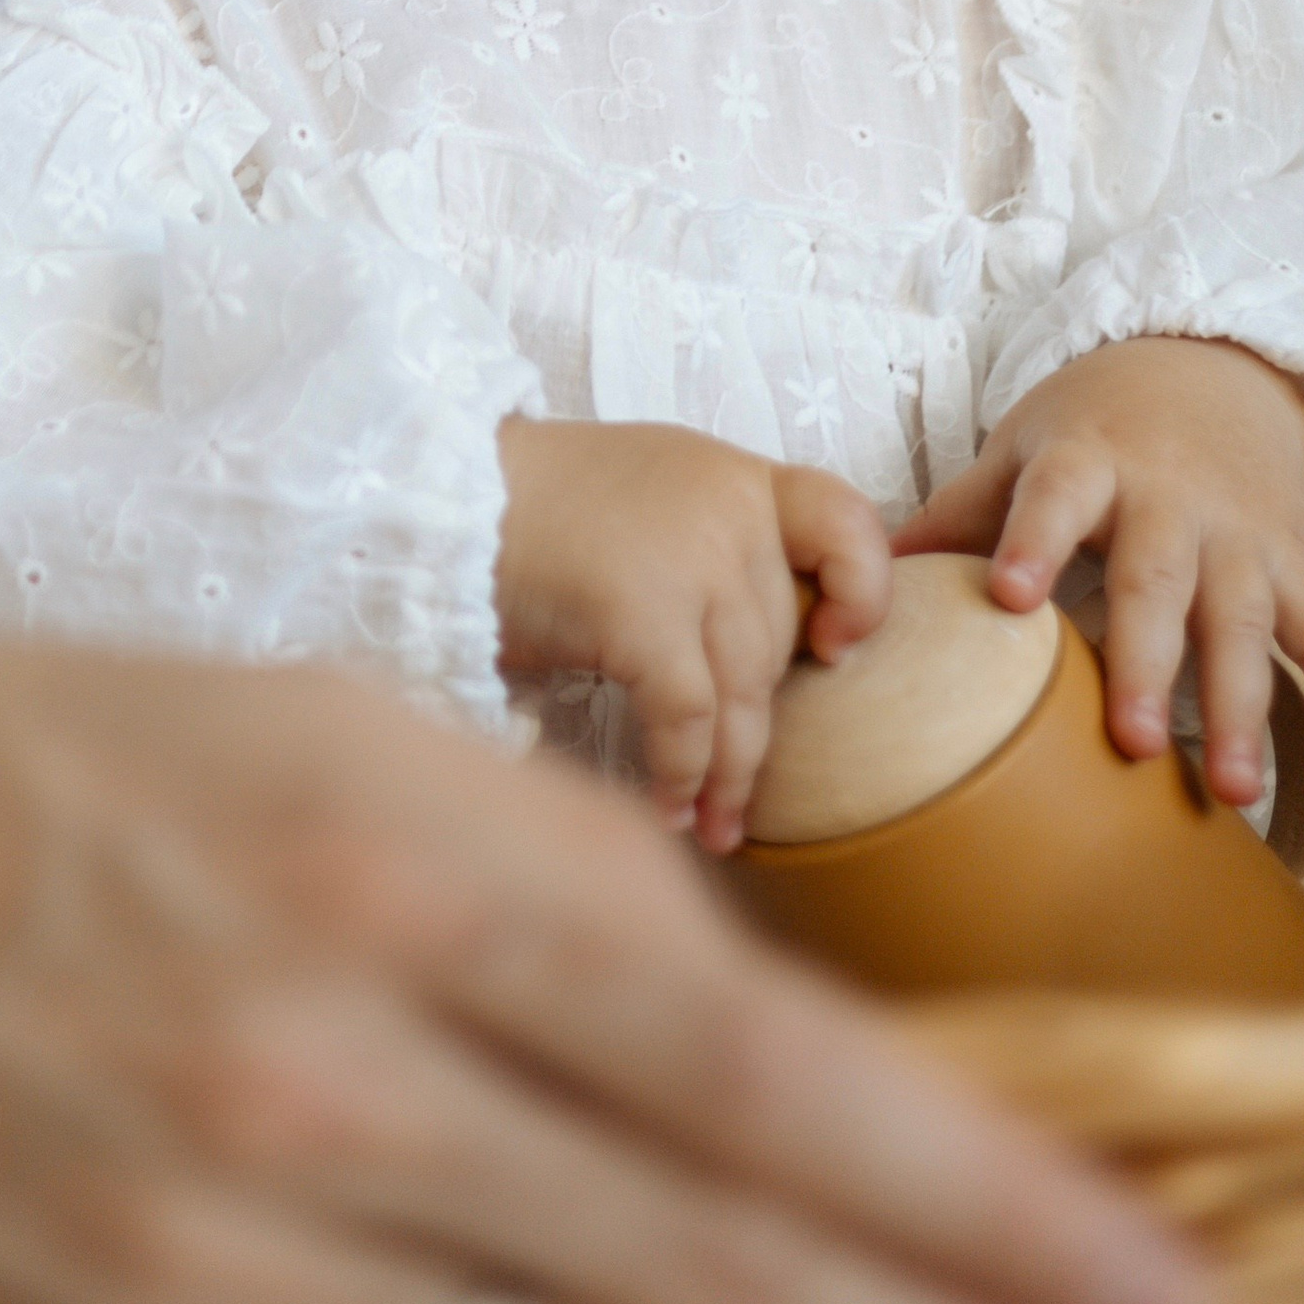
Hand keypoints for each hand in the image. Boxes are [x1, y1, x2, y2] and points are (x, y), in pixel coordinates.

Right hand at [0, 649, 1232, 1303]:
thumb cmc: (46, 770)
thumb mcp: (332, 726)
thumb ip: (564, 884)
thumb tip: (799, 1050)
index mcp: (393, 844)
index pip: (761, 1063)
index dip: (984, 1203)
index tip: (1150, 1286)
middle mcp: (332, 1062)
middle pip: (732, 1275)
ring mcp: (233, 1257)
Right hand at [495, 416, 890, 853]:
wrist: (440, 492)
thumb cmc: (528, 508)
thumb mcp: (646, 497)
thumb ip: (710, 552)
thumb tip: (751, 666)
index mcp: (733, 476)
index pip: (845, 519)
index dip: (863, 590)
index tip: (838, 648)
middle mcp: (728, 510)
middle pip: (776, 641)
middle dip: (758, 729)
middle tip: (739, 797)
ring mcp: (692, 558)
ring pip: (744, 693)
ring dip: (728, 773)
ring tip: (713, 827)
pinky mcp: (642, 611)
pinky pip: (688, 719)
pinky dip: (682, 774)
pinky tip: (670, 809)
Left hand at [897, 337, 1303, 805]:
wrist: (1212, 370)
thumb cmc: (1092, 430)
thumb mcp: (1022, 449)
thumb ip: (956, 516)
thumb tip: (858, 576)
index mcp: (1085, 462)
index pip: (1050, 500)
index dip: (1030, 542)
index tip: (1007, 597)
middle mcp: (1167, 499)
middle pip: (1157, 583)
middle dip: (1148, 662)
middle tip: (1135, 743)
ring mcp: (1238, 533)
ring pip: (1244, 623)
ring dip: (1244, 707)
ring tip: (1236, 793)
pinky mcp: (1292, 562)